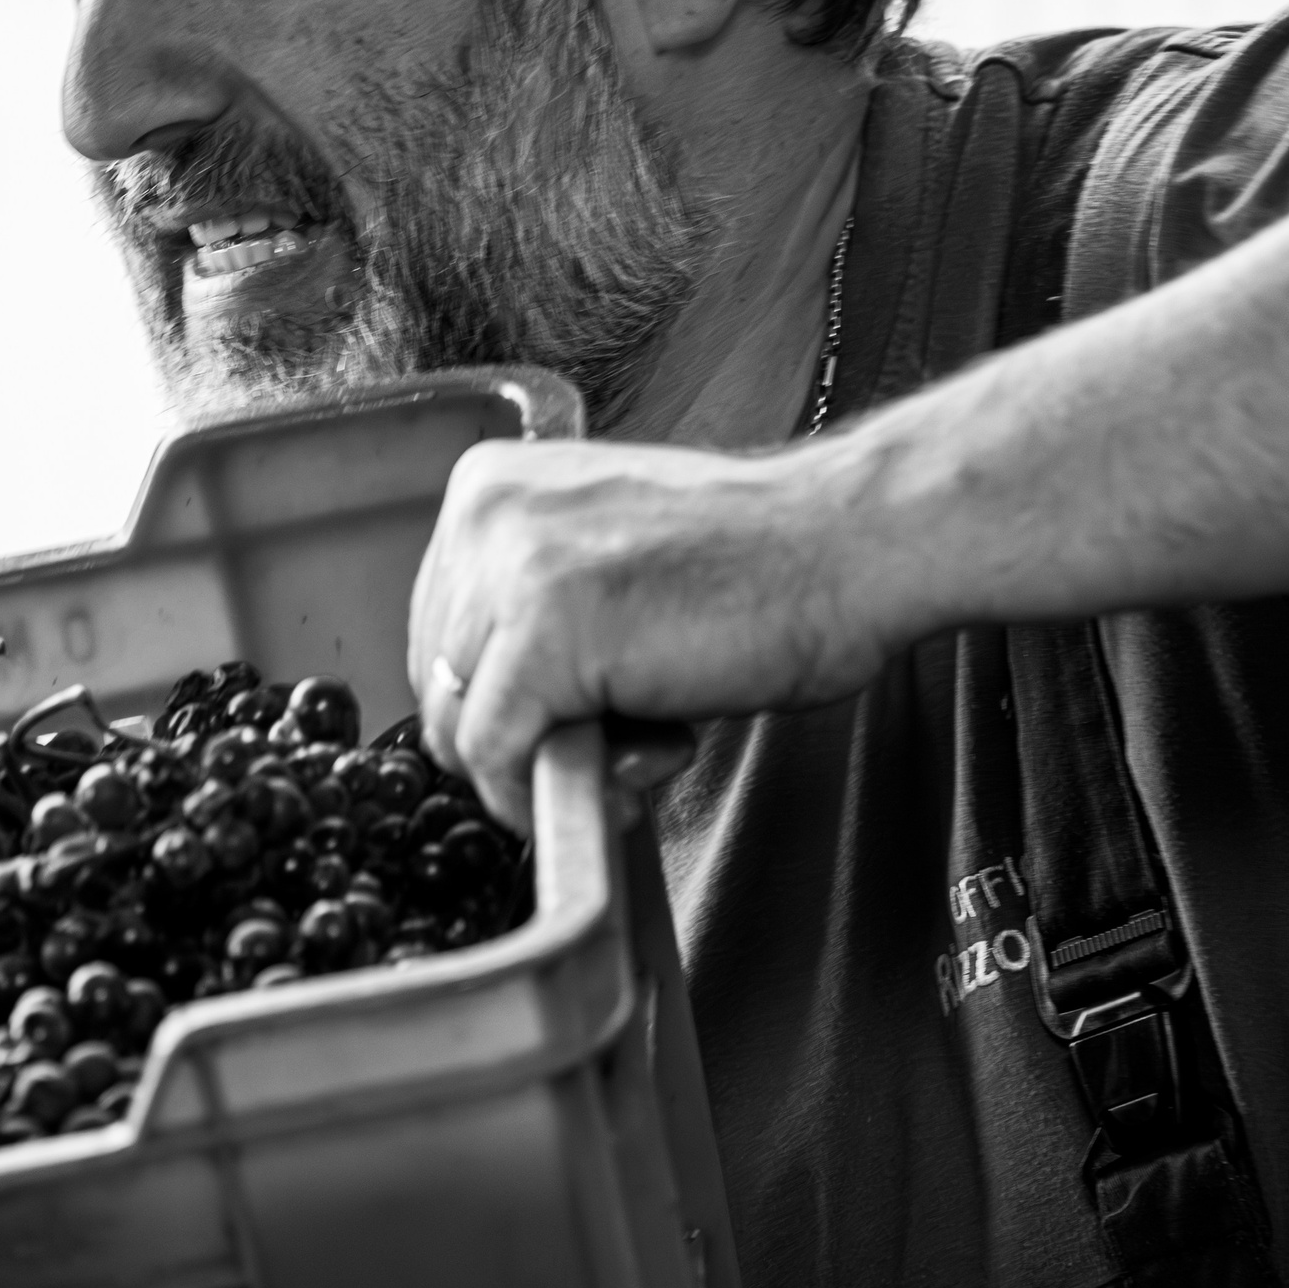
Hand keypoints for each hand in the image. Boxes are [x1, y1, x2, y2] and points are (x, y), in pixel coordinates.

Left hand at [407, 435, 886, 830]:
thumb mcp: (609, 559)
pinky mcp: (548, 635)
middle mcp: (486, 515)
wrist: (850, 544)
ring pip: (462, 729)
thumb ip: (532, 614)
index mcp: (490, 488)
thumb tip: (481, 721)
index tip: (575, 711)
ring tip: (642, 740)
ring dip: (545, 767)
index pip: (438, 634)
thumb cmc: (758, 562)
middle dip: (521, 734)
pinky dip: (541, 799)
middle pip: (440, 684)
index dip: (503, 697)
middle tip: (622, 733)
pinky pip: (496, 759)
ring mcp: (513, 570)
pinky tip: (621, 781)